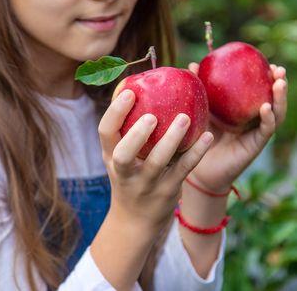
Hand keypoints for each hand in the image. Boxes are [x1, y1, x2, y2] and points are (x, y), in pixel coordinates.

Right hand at [98, 89, 212, 230]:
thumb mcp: (119, 158)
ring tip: (184, 117)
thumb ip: (126, 132)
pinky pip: (183, 169)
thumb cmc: (130, 178)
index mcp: (111, 157)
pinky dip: (196, 152)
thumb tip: (142, 91)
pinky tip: (208, 136)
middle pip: (124, 154)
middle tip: (152, 116)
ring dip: (171, 140)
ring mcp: (146, 184)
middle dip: (136, 135)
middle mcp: (125, 172)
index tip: (130, 92)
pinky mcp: (167, 191)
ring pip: (157, 162)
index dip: (114, 112)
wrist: (135, 221)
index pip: (105, 132)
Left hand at [187, 63, 286, 192]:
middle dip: (279, 83)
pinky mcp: (254, 145)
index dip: (265, 76)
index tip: (265, 60)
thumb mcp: (201, 110)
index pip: (258, 90)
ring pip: (275, 113)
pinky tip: (264, 108)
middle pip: (272, 99)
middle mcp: (252, 119)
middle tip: (278, 69)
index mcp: (241, 110)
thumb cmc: (199, 137)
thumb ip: (200, 89)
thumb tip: (193, 63)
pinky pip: (265, 130)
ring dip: (280, 98)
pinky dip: (268, 118)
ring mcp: (255, 132)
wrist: (198, 166)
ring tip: (279, 82)